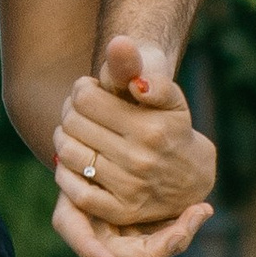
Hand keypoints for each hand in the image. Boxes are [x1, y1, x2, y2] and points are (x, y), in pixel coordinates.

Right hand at [50, 186, 216, 256]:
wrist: (78, 154)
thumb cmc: (69, 190)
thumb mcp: (68, 216)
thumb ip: (83, 242)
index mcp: (115, 248)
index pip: (147, 255)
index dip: (164, 247)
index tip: (179, 234)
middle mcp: (133, 239)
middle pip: (166, 244)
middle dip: (184, 232)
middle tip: (200, 213)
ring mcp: (147, 221)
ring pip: (176, 229)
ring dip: (191, 221)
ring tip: (203, 209)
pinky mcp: (156, 201)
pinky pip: (178, 209)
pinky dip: (188, 206)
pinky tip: (200, 200)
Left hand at [51, 34, 216, 256]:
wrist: (192, 176)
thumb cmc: (172, 125)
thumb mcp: (166, 95)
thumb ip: (138, 68)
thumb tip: (119, 45)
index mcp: (150, 127)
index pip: (86, 99)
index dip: (81, 89)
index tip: (88, 90)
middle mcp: (140, 159)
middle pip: (74, 124)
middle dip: (70, 111)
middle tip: (78, 110)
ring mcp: (130, 188)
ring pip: (70, 154)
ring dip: (63, 138)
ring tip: (72, 131)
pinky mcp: (121, 211)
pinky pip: (77, 192)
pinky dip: (65, 173)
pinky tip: (70, 160)